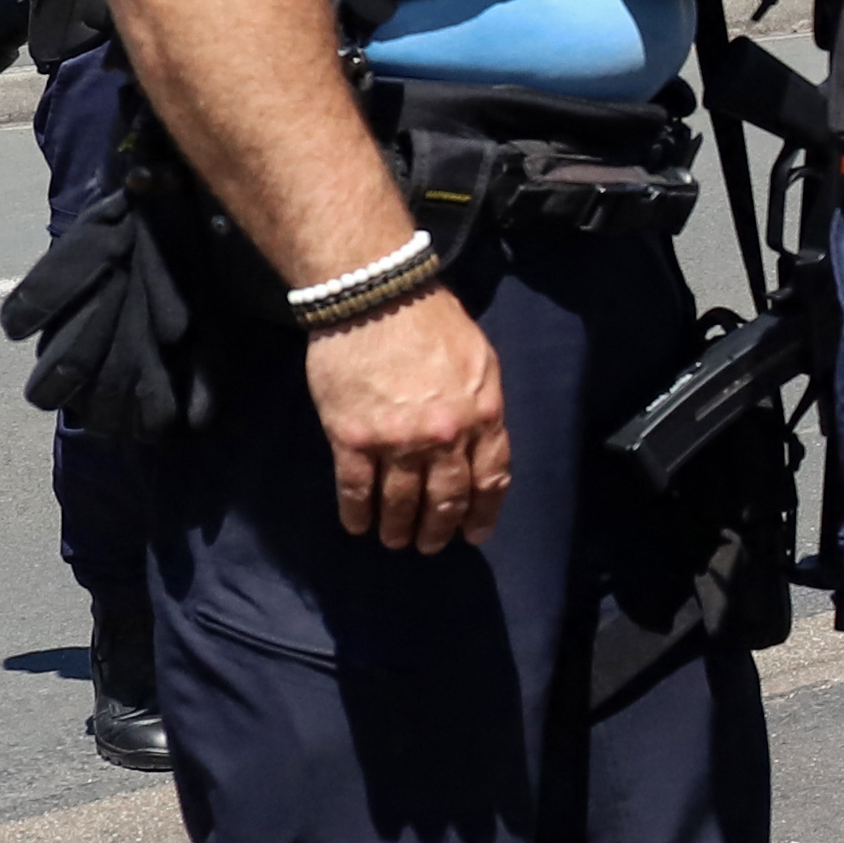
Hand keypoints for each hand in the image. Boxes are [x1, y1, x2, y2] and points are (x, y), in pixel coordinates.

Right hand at [304, 285, 509, 550]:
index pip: (490, 479)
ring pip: (401, 502)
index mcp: (483, 415)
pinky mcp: (353, 438)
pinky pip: (357, 488)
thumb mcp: (480, 362)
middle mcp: (445, 436)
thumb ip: (483, 407)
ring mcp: (398, 441)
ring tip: (395, 541)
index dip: (483, 514)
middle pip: (446, 499)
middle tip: (430, 545)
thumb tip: (480, 444)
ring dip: (398, 528)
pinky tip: (357, 525)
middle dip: (439, 530)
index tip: (474, 535)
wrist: (377, 297)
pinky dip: (357, 513)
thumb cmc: (432, 322)